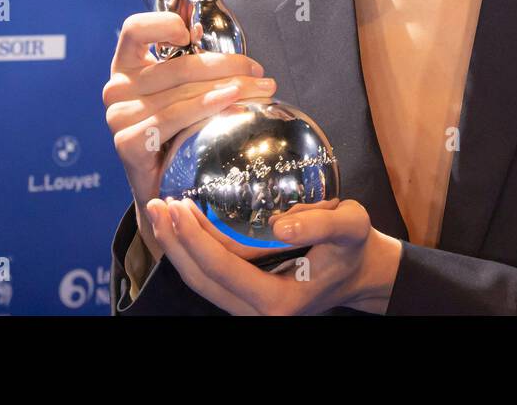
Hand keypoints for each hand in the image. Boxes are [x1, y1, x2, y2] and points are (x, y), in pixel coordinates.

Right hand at [102, 10, 276, 260]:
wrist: (163, 189)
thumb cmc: (177, 132)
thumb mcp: (181, 90)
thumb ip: (190, 61)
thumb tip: (211, 35)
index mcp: (126, 66)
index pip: (135, 30)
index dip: (163, 24)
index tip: (192, 33)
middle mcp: (117, 89)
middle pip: (177, 65)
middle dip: (228, 66)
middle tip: (260, 73)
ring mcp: (118, 116)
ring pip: (184, 91)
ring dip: (230, 87)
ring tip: (261, 90)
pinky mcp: (127, 142)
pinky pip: (176, 117)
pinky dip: (208, 108)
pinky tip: (233, 103)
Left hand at [145, 196, 403, 314]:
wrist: (358, 274)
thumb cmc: (353, 248)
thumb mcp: (351, 226)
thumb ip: (323, 224)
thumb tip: (280, 225)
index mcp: (277, 300)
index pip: (223, 269)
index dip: (195, 239)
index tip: (179, 205)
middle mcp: (256, 312)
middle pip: (201, 279)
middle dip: (174, 243)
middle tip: (158, 204)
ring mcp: (247, 308)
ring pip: (199, 282)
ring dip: (176, 248)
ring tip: (159, 213)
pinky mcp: (244, 297)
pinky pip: (209, 277)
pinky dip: (191, 252)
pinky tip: (181, 226)